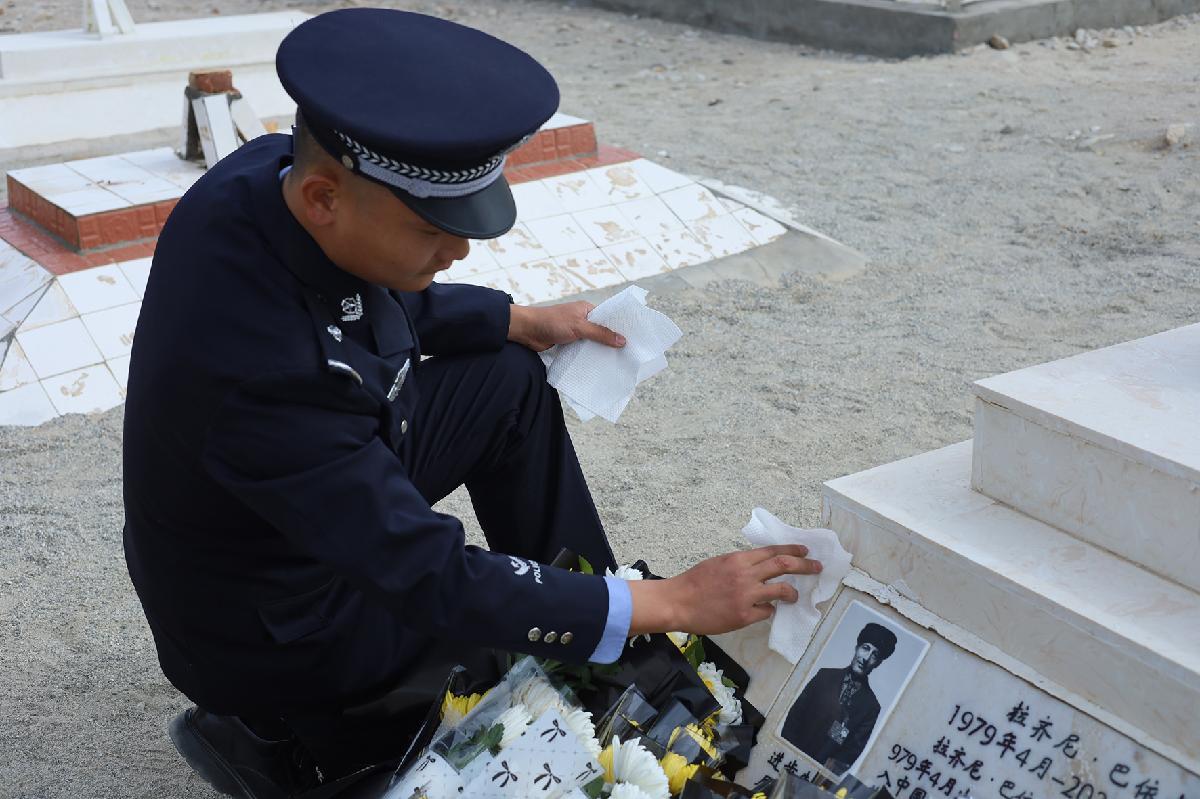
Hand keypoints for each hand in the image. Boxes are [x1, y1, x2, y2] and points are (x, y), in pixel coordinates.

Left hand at [507, 302, 625, 351]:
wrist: (526, 331)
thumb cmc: (552, 322)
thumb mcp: (579, 327)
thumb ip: (600, 333)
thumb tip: (622, 340)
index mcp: (587, 309)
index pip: (609, 317)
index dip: (620, 327)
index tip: (633, 339)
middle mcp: (583, 319)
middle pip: (602, 331)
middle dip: (612, 342)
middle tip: (628, 354)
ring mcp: (576, 332)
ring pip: (593, 342)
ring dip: (600, 351)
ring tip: (617, 362)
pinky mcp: (569, 343)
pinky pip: (583, 350)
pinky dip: (589, 356)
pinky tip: (599, 365)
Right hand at [627, 546, 821, 635]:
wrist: (678, 602)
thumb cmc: (694, 582)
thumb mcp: (719, 563)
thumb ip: (740, 564)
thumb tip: (760, 567)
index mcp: (738, 559)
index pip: (772, 551)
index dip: (792, 550)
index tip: (805, 551)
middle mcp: (745, 575)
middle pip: (784, 566)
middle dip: (804, 565)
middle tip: (816, 567)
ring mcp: (746, 596)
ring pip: (781, 590)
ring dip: (792, 592)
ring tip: (795, 595)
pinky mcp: (743, 616)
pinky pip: (766, 612)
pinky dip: (768, 610)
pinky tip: (765, 611)